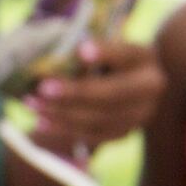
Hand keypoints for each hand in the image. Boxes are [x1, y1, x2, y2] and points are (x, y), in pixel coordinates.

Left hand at [26, 39, 165, 151]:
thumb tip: (66, 56)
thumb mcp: (104, 49)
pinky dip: (63, 130)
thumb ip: (90, 52)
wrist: (129, 87)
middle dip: (74, 93)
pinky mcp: (123, 134)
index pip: (126, 54)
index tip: (81, 50)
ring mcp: (140, 115)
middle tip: (42, 89)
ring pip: (98, 119)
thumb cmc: (108, 61)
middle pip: (111, 94)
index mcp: (146, 58)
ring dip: (61, 114)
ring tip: (34, 105)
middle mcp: (151, 88)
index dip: (105, 53)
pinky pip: (91, 136)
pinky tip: (41, 123)